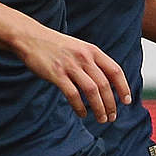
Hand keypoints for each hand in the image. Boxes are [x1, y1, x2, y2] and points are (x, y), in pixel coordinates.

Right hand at [16, 26, 130, 122]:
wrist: (29, 37)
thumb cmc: (54, 45)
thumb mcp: (78, 47)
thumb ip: (91, 61)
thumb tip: (106, 83)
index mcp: (92, 50)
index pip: (115, 71)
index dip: (123, 88)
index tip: (126, 101)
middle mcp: (83, 57)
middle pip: (104, 85)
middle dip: (111, 104)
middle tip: (111, 117)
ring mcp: (69, 65)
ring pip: (92, 91)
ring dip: (99, 108)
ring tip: (101, 119)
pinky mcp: (56, 74)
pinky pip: (73, 95)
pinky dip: (80, 107)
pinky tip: (82, 113)